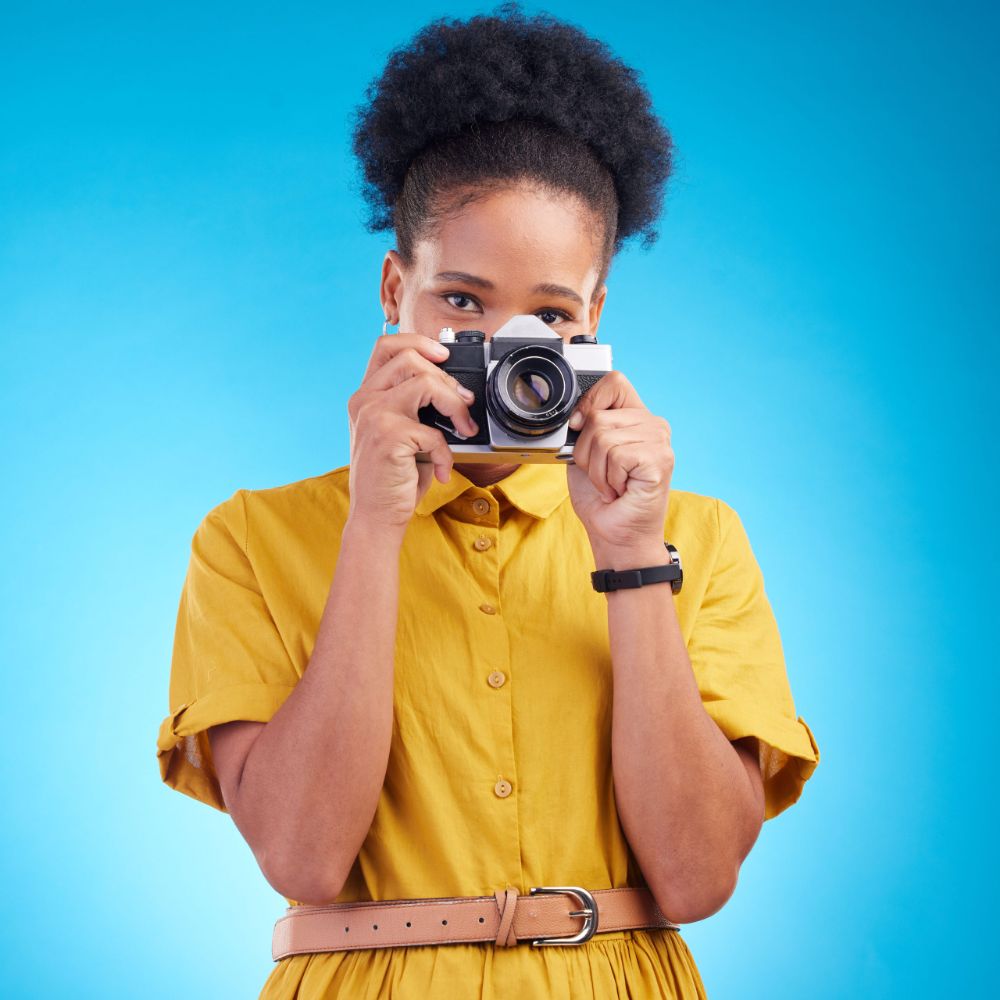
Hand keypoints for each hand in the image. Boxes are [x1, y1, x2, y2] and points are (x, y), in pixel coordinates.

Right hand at [346, 332, 478, 531]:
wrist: (376, 516)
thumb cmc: (393, 478)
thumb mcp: (401, 433)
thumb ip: (416, 406)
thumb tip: (455, 388)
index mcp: (366, 396)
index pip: (386, 346)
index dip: (418, 341)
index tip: (443, 355)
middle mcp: (364, 400)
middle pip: (412, 359)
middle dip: (448, 379)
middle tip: (463, 405)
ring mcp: (374, 415)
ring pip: (425, 382)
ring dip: (454, 405)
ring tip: (463, 428)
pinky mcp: (388, 435)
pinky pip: (433, 431)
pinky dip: (446, 452)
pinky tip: (442, 467)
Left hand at [565, 371, 673, 551]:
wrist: (615, 535)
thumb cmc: (601, 499)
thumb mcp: (584, 454)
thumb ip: (584, 427)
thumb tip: (575, 415)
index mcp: (635, 417)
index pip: (613, 382)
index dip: (589, 402)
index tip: (578, 428)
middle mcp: (652, 424)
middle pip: (598, 415)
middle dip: (585, 452)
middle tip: (600, 475)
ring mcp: (659, 440)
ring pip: (603, 437)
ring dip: (596, 470)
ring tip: (610, 484)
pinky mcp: (659, 459)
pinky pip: (615, 455)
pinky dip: (607, 479)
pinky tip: (620, 490)